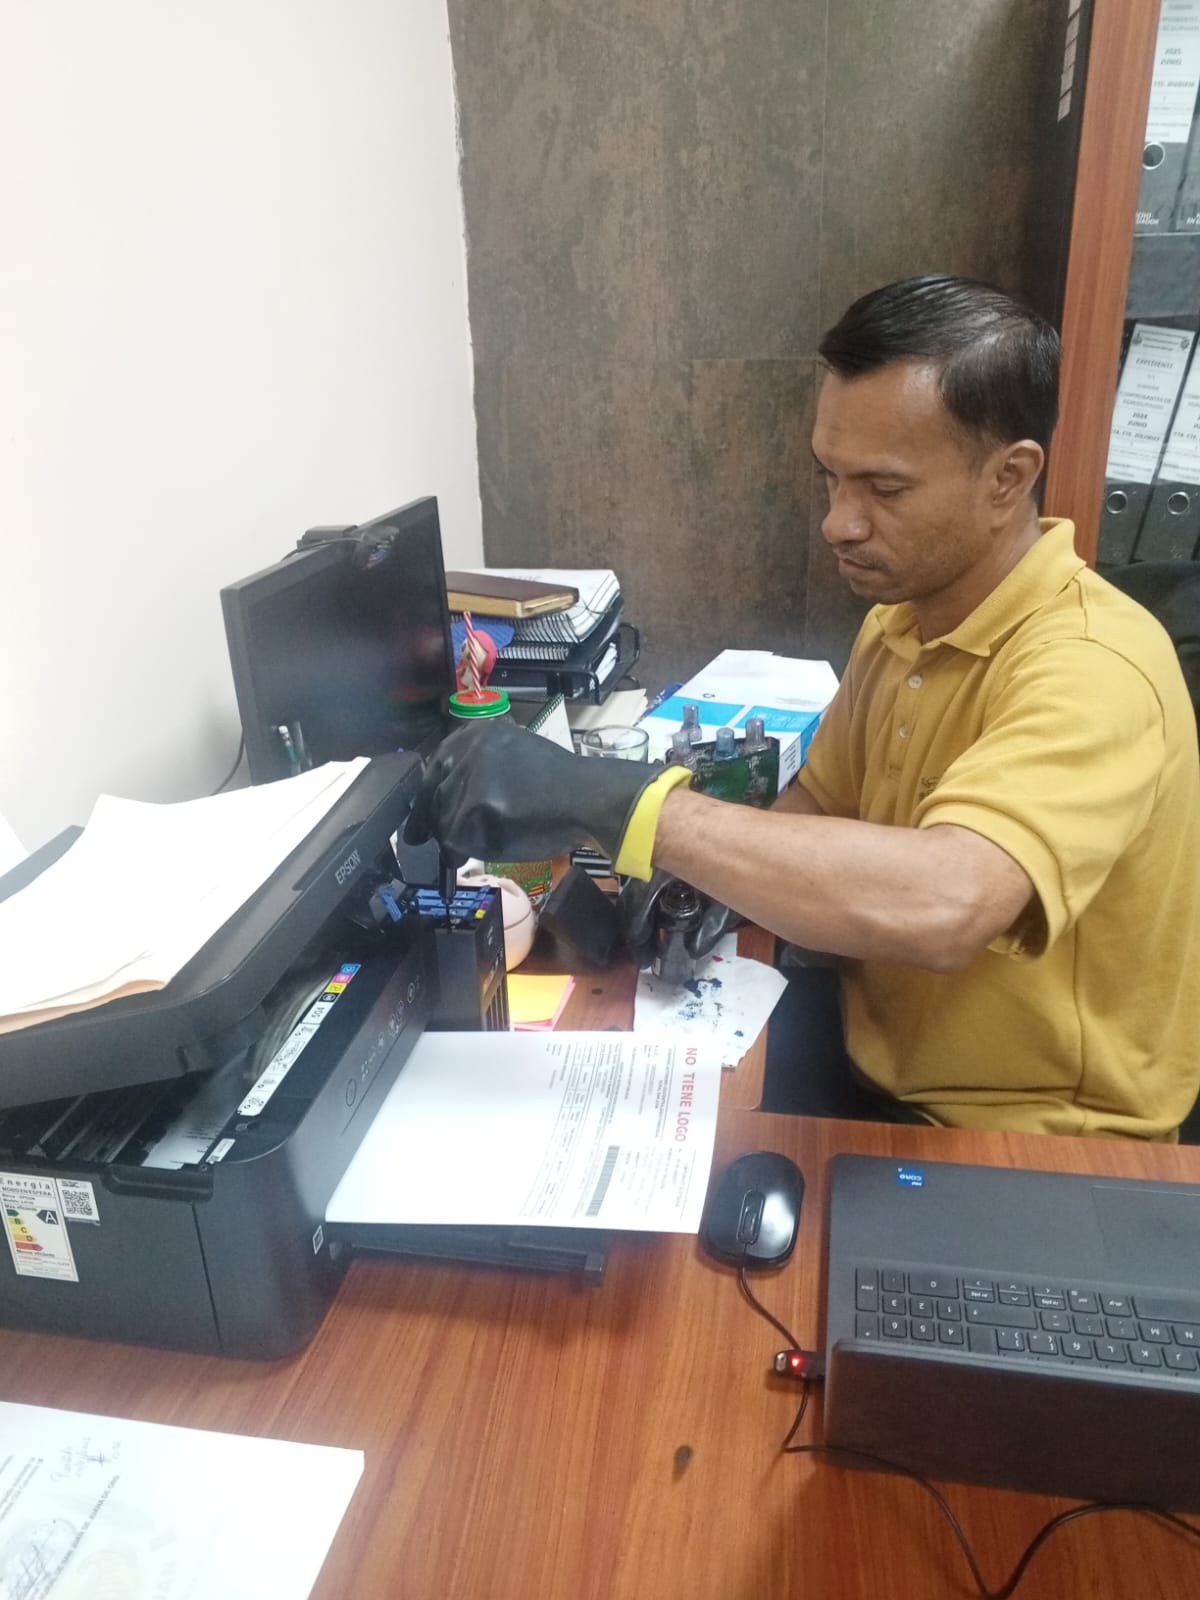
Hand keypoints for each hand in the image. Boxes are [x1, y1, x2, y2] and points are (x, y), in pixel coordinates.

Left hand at [404, 718, 666, 865]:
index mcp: (479, 732)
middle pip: (433, 791)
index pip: (436, 765)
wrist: (587, 797)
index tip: (427, 813)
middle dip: (437, 817)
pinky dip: (464, 849)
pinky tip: (482, 848)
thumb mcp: (515, 753)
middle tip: (444, 836)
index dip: (431, 793)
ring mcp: (473, 775)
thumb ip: (481, 763)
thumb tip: (449, 790)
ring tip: (475, 843)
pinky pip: (455, 836)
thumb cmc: (559, 782)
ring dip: (454, 834)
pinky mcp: (478, 805)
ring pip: (443, 816)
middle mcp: (471, 747)